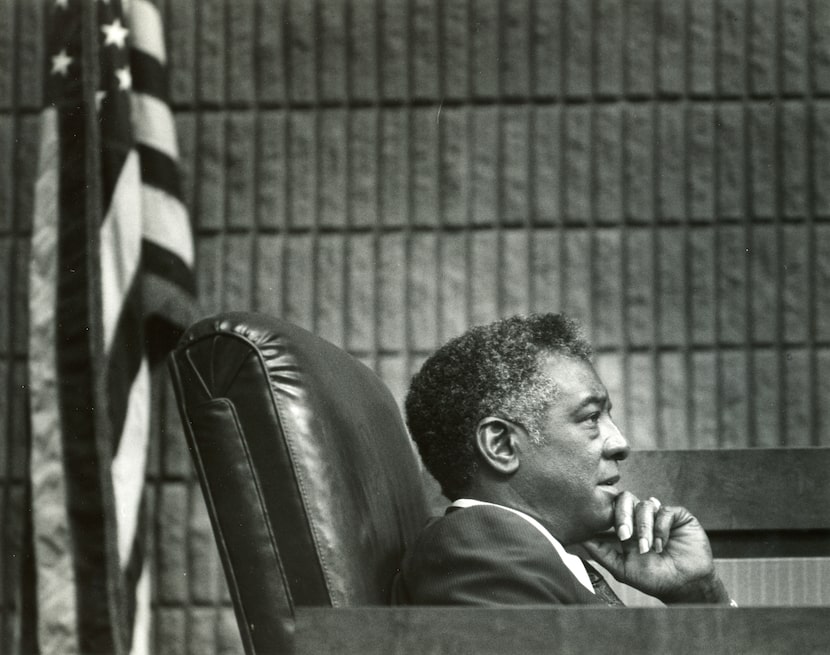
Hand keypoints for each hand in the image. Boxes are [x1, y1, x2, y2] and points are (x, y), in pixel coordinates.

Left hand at [581, 491, 729, 603]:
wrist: (686, 586)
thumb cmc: (653, 579)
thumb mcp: (623, 569)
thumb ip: (602, 553)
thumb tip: (581, 539)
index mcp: (625, 527)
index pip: (611, 509)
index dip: (607, 516)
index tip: (606, 531)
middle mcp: (641, 517)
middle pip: (625, 499)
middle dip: (623, 516)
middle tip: (625, 536)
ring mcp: (659, 515)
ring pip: (645, 506)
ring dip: (644, 528)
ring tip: (648, 549)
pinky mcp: (678, 515)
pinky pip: (665, 511)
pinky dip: (661, 528)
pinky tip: (662, 545)